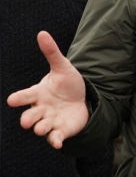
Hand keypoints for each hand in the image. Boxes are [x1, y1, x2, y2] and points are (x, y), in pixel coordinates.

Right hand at [6, 32, 87, 148]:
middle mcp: (41, 109)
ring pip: (41, 127)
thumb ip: (52, 53)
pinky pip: (55, 137)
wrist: (81, 99)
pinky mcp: (61, 130)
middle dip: (28, 118)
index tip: (12, 100)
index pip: (25, 96)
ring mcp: (50, 121)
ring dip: (40, 128)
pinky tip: (57, 143)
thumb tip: (42, 33)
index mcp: (38, 93)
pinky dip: (54, 140)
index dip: (19, 98)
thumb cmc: (67, 84)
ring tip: (41, 128)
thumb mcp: (63, 67)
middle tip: (27, 121)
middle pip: (30, 115)